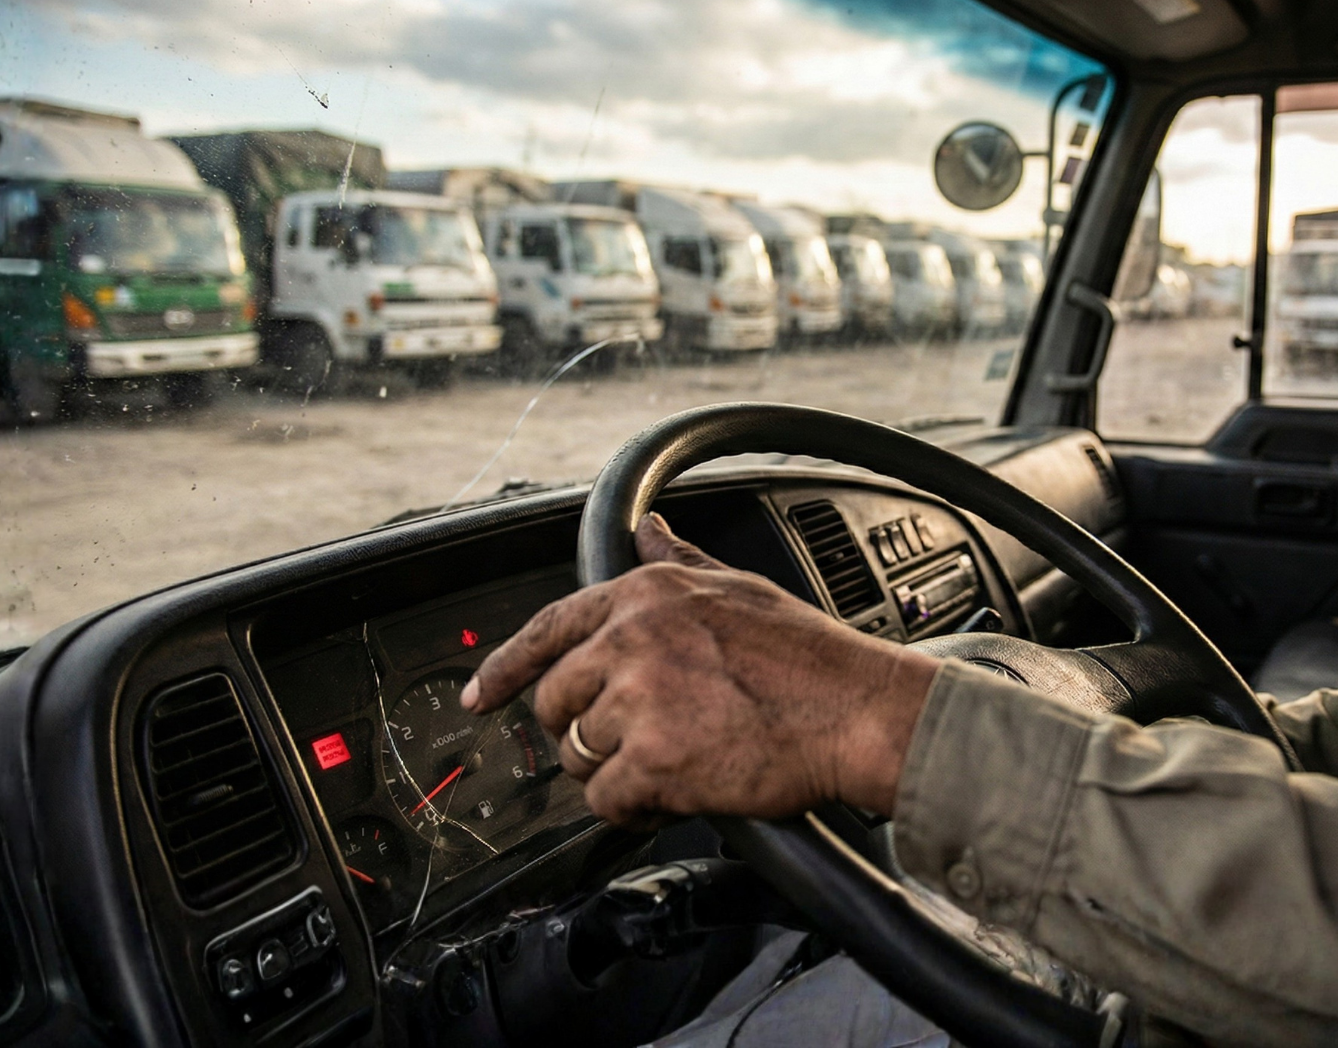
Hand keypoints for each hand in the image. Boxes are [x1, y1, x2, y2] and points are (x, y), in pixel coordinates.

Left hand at [463, 513, 938, 825]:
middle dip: (584, 731)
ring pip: (580, 755)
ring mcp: (640, 699)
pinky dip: (633, 809)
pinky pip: (607, 800)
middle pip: (557, 701)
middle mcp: (632, 638)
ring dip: (615, 771)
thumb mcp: (738, 587)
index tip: (479, 696)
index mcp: (647, 592)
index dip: (505, 668)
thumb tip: (650, 529)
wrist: (858, 712)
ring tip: (669, 766)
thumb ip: (680, 561)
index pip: (548, 628)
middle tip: (632, 743)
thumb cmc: (811, 658)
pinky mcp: (654, 759)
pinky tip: (671, 797)